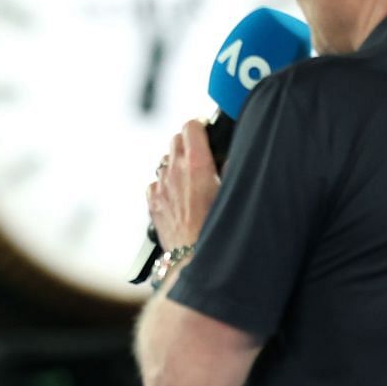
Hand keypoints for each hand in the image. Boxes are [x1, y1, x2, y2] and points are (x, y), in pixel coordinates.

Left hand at [147, 118, 219, 257]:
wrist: (194, 259)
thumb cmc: (216, 230)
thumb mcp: (232, 195)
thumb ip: (231, 170)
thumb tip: (229, 158)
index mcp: (197, 164)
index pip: (191, 126)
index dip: (200, 126)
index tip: (207, 132)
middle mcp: (175, 171)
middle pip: (176, 140)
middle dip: (188, 141)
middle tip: (202, 152)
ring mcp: (161, 187)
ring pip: (164, 161)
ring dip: (176, 162)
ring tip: (191, 176)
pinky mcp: (153, 203)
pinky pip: (155, 182)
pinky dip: (164, 183)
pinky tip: (176, 193)